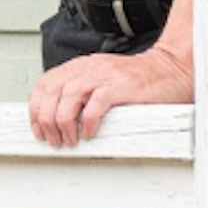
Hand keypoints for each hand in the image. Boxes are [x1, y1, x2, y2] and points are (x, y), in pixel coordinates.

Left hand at [27, 43, 192, 146]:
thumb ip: (82, 90)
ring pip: (67, 97)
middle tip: (53, 140)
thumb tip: (58, 115)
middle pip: (51, 92)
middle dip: (46, 120)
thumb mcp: (103, 80)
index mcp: (81, 66)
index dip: (36, 108)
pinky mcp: (120, 86)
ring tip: (69, 140)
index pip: (45, 83)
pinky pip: (94, 104)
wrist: (171, 70)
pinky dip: (86, 122)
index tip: (38, 128)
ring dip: (63, 123)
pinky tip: (89, 134)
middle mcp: (88, 68)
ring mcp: (104, 75)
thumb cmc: (138, 81)